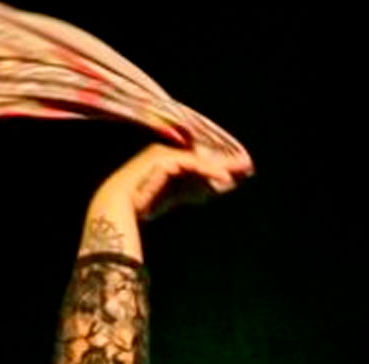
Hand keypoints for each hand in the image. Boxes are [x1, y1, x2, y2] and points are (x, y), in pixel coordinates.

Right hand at [99, 142, 246, 220]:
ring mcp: (166, 152)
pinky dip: (207, 171)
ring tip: (242, 172)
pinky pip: (191, 164)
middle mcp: (171, 150)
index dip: (223, 165)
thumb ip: (196, 189)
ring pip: (199, 159)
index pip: (203, 160)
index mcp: (174, 156)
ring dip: (221, 166)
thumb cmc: (143, 204)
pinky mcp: (163, 159)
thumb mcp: (177, 196)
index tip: (243, 172)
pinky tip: (223, 178)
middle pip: (204, 155)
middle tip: (250, 167)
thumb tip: (218, 186)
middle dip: (227, 162)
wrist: (119, 207)